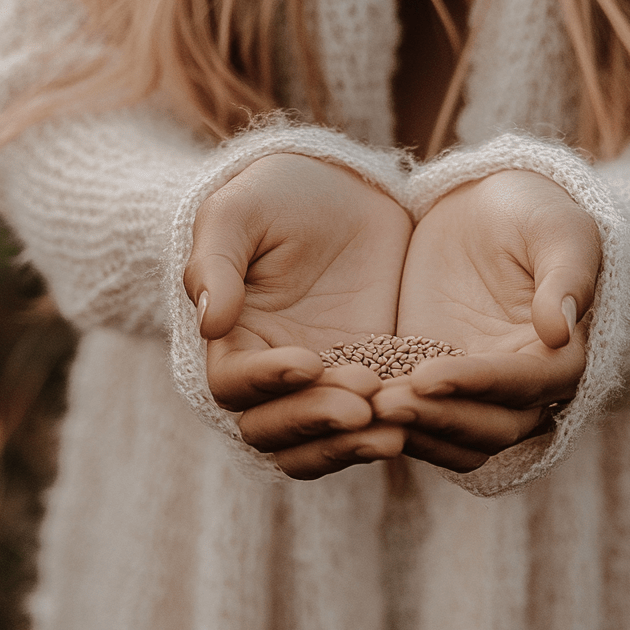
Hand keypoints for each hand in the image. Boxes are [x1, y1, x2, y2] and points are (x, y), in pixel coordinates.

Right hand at [183, 154, 411, 477]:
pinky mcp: (375, 374)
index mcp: (234, 337)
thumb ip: (216, 262)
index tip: (307, 360)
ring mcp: (326, 379)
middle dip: (315, 423)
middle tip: (362, 403)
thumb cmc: (277, 193)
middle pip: (274, 430)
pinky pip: (374, 422)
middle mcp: (274, 370)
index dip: (266, 382)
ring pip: (321, 442)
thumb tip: (209, 321)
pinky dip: (388, 428)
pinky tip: (420, 414)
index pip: (233, 385)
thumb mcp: (239, 212)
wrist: (343, 186)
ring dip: (350, 444)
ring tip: (393, 428)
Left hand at [373, 170, 600, 472]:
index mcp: (561, 355)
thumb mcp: (556, 229)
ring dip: (412, 430)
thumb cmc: (532, 210)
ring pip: (453, 437)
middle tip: (382, 404)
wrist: (484, 204)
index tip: (426, 377)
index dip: (478, 384)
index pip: (525, 386)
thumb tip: (559, 329)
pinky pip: (416, 416)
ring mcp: (473, 387)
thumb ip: (565, 276)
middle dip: (438, 419)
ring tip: (364, 407)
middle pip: (490, 428)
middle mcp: (521, 385)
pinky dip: (388, 420)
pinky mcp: (431, 378)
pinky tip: (348, 404)